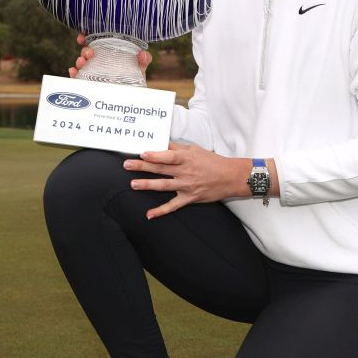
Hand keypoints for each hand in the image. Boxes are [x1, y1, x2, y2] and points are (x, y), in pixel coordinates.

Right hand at [68, 32, 152, 77]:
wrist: (131, 98)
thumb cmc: (134, 80)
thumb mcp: (139, 69)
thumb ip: (143, 61)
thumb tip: (143, 54)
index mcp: (109, 52)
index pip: (97, 41)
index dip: (89, 35)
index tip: (84, 35)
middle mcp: (99, 60)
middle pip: (88, 51)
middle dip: (85, 50)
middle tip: (88, 53)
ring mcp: (92, 72)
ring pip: (82, 63)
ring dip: (79, 60)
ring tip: (81, 62)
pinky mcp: (88, 83)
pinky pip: (77, 78)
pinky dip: (74, 74)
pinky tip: (73, 72)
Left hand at [123, 144, 249, 219]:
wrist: (230, 177)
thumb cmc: (212, 161)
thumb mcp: (195, 150)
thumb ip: (177, 147)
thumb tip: (161, 142)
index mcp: (187, 158)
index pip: (169, 155)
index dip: (155, 154)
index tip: (142, 153)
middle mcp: (185, 172)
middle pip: (161, 169)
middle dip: (143, 166)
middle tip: (127, 165)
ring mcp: (187, 186)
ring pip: (164, 185)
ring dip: (147, 185)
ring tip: (133, 184)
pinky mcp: (189, 198)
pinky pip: (173, 206)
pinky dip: (161, 211)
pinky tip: (149, 214)